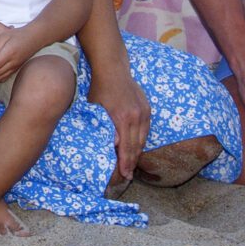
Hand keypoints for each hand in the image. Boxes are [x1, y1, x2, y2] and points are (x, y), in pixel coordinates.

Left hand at [90, 62, 150, 185]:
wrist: (113, 69)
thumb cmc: (100, 89)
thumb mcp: (96, 110)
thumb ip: (105, 128)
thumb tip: (114, 145)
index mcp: (123, 118)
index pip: (127, 148)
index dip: (126, 163)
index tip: (125, 176)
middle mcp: (137, 117)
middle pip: (136, 146)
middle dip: (132, 162)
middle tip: (128, 175)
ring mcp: (144, 112)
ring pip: (143, 139)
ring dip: (137, 152)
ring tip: (131, 164)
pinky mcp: (147, 108)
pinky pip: (146, 130)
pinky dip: (141, 140)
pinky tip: (136, 147)